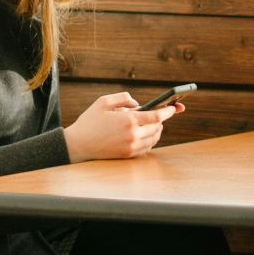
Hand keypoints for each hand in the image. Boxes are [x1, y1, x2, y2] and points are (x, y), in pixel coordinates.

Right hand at [63, 92, 179, 161]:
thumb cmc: (90, 122)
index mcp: (128, 120)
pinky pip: (146, 148)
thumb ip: (123, 98)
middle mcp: (133, 135)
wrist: (78, 145)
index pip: (157, 116)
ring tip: (152, 124)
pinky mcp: (128, 155)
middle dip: (160, 120)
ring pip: (154, 139)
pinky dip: (149, 140)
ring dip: (156, 131)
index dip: (169, 111)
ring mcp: (131, 147)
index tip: (175, 107)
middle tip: (159, 113)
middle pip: (158, 128)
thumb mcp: (104, 102)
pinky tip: (144, 135)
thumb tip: (137, 104)